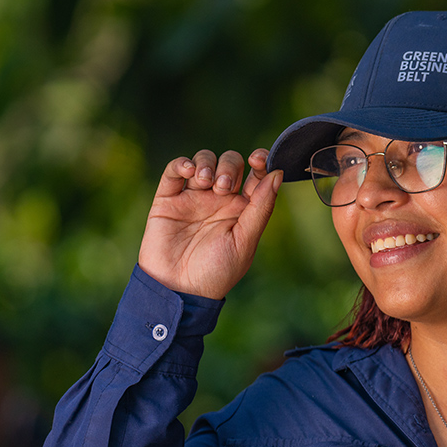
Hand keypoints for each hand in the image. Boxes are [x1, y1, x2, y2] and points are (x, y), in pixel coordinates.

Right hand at [138, 148, 282, 299]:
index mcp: (243, 210)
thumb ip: (261, 207)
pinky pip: (175, 169)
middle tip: (223, 188)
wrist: (178, 288)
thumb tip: (278, 173)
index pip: (256, 175)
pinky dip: (183, 163)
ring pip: (205, 160)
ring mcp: (194, 197)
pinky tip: (190, 172)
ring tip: (206, 185)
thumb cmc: (216, 271)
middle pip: (231, 163)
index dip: (260, 161)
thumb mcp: (245, 241)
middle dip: (230, 167)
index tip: (258, 159)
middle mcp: (220, 200)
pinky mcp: (169, 198)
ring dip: (208, 164)